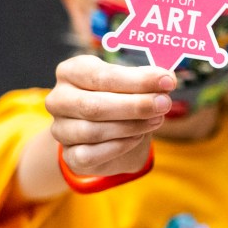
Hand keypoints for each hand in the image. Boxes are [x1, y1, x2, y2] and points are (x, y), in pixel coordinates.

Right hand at [45, 54, 175, 175]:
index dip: (138, 80)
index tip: (168, 81)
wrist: (111, 132)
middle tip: (165, 104)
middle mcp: (59, 99)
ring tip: (156, 119)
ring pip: (94, 131)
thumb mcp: (133, 83)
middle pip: (94, 106)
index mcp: (72, 72)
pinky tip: (138, 137)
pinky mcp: (69, 155)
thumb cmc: (122, 97)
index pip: (102, 75)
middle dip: (136, 105)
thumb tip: (166, 79)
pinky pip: (91, 155)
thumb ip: (146, 80)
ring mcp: (60, 129)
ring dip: (132, 126)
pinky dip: (120, 146)